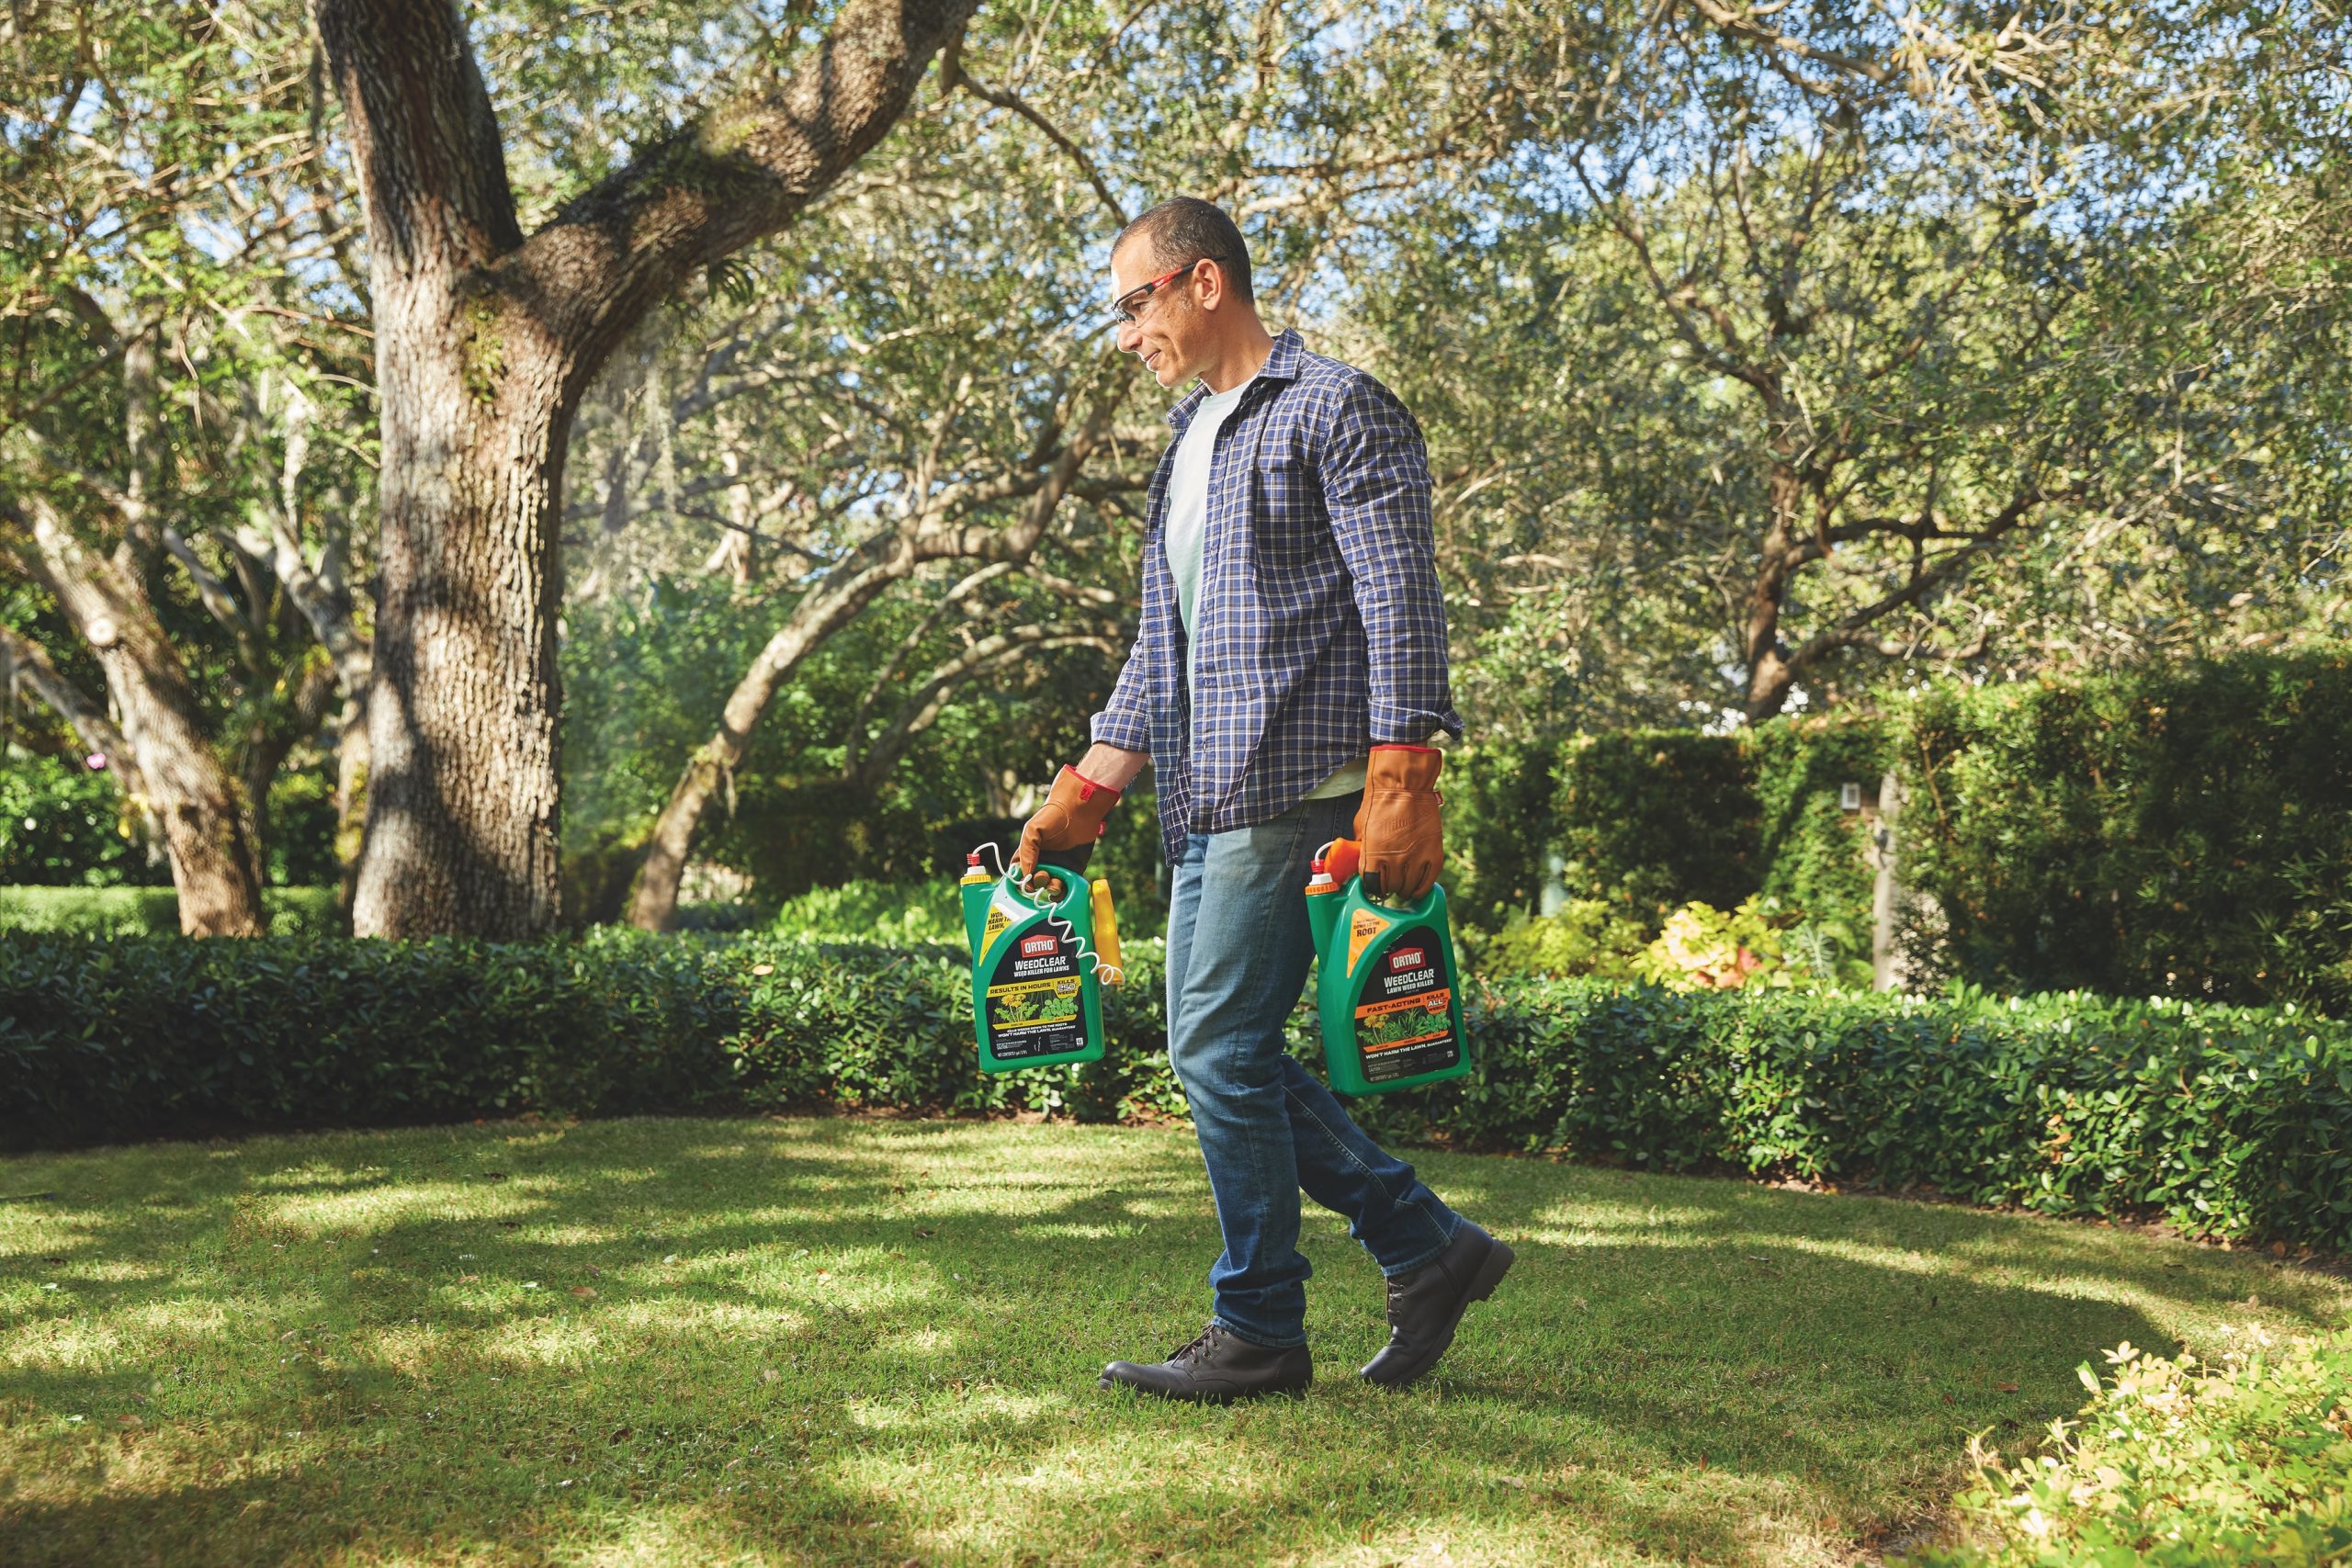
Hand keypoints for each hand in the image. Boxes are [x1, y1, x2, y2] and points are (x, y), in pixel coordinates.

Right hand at [1014, 765, 1121, 886]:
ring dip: (1051, 890)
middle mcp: (1043, 862)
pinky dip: (1064, 893)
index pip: (1019, 873)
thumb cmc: (1053, 816)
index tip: (1026, 880)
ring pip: (1051, 888)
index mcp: (1029, 854)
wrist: (1079, 810)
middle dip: (1038, 884)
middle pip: (1035, 883)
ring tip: (1055, 883)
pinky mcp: (1074, 869)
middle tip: (1044, 875)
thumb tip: (1026, 875)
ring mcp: (1058, 866)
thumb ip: (1027, 852)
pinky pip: (1068, 886)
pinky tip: (1062, 890)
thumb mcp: (1032, 830)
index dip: (1020, 880)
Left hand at [1354, 745, 1442, 899]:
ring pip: (1409, 889)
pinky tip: (1418, 888)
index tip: (1375, 884)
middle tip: (1391, 883)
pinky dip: (1422, 889)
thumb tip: (1364, 863)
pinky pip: (1428, 883)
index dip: (1373, 887)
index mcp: (1372, 855)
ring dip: (1405, 889)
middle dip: (1389, 888)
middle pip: (1391, 889)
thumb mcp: (1361, 828)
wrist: (1404, 785)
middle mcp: (1393, 861)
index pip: (1372, 886)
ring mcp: (1415, 859)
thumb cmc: (1379, 802)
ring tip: (1404, 885)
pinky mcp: (1433, 855)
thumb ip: (1363, 849)